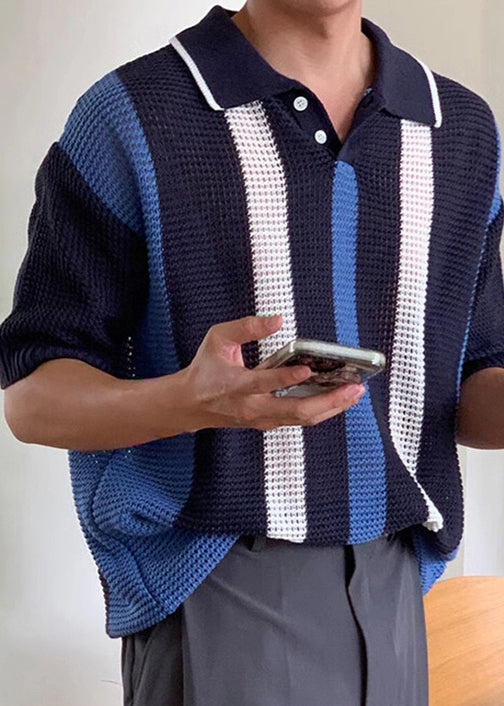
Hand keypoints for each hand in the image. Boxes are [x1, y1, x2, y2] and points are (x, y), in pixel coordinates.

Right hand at [180, 314, 365, 432]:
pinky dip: (322, 411)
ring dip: (332, 407)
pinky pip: (300, 420)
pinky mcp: (268, 423)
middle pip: (295, 410)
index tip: (308, 370)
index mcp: (235, 385)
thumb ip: (246, 327)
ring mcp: (261, 419)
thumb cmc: (205, 369)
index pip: (264, 383)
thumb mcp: (217, 339)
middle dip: (328, 400)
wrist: (190, 405)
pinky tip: (339, 399)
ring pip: (302, 419)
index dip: (286, 378)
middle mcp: (251, 407)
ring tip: (355, 393)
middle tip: (354, 387)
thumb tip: (278, 320)